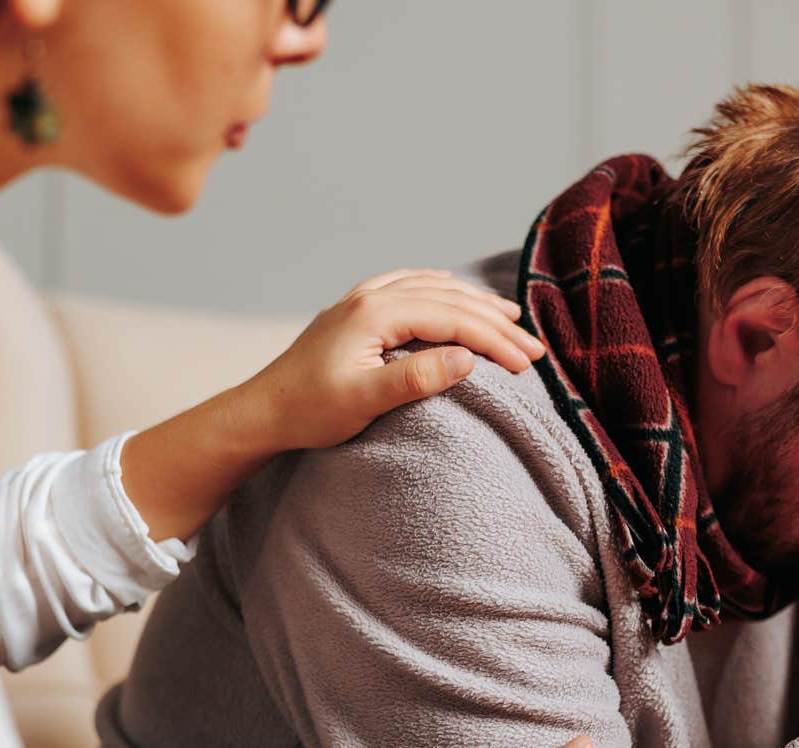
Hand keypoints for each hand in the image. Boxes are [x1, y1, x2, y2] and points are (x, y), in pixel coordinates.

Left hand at [238, 268, 545, 452]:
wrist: (263, 410)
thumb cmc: (311, 411)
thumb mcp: (365, 401)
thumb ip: (416, 377)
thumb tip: (468, 358)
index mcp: (376, 313)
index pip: (453, 319)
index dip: (495, 340)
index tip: (528, 364)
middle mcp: (371, 296)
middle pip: (449, 300)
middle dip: (496, 324)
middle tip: (535, 349)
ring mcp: (362, 299)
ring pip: (433, 288)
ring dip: (474, 302)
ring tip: (511, 317)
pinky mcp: (356, 309)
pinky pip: (409, 284)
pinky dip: (441, 288)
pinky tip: (453, 290)